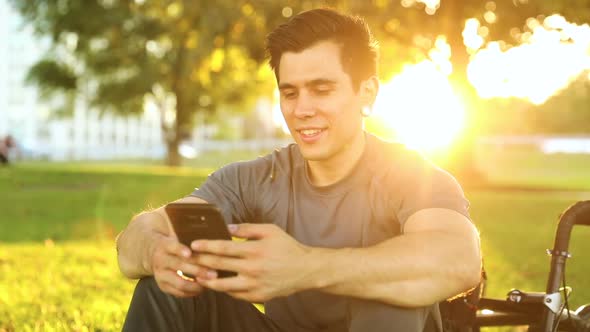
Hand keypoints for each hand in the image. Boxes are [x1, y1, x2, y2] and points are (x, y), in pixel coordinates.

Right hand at [149, 235, 216, 297]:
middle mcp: (160, 260)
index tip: (190, 253)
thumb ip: (191, 236)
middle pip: (179, 266)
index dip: (180, 250)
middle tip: (214, 273)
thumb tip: (217, 234)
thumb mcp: (177, 235)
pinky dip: (193, 292)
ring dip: (197, 285)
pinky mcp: (163, 286)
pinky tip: (205, 288)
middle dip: (198, 270)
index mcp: (164, 245)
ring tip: (212, 283)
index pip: (172, 247)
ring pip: (180, 283)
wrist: (152, 253)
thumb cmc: (175, 243)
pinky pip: (179, 293)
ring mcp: (160, 275)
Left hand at [191, 223, 312, 302]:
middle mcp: (253, 269)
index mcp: (255, 250)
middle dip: (201, 262)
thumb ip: (247, 228)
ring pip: (223, 286)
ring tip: (197, 276)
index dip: (206, 246)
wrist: (306, 270)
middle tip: (188, 259)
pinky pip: (235, 295)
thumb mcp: (270, 230)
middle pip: (219, 266)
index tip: (193, 244)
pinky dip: (224, 290)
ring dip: (207, 280)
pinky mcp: (258, 297)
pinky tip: (217, 285)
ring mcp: (255, 285)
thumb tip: (226, 228)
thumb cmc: (287, 247)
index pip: (224, 248)